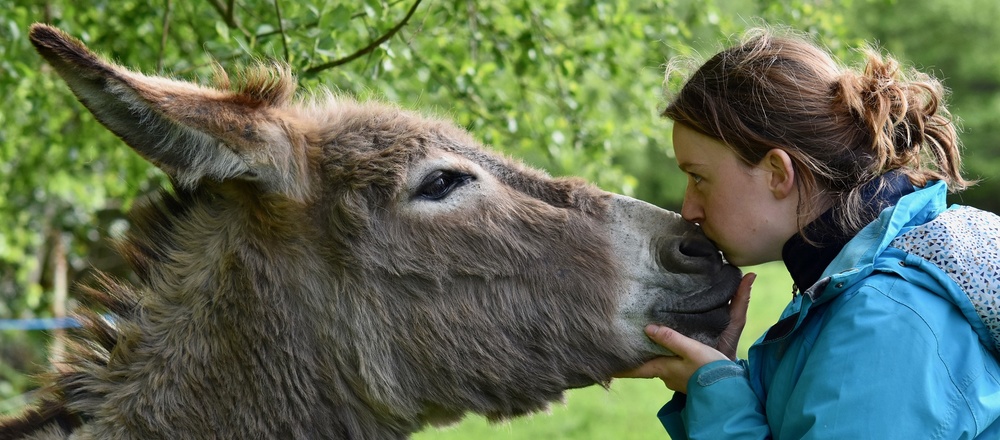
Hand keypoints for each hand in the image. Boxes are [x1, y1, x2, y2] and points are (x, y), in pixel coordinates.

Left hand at [615, 272, 754, 392]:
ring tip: (645, 342)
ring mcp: (678, 378)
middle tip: (622, 346)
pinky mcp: (688, 377)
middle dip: (635, 356)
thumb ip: (671, 339)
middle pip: (645, 364)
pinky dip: (668, 356)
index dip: (619, 368)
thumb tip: (647, 328)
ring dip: (653, 355)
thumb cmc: (711, 371)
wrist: (732, 390)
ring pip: (659, 364)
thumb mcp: (692, 350)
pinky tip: (672, 350)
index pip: (635, 369)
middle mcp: (667, 375)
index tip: (602, 367)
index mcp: (663, 369)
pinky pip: (672, 365)